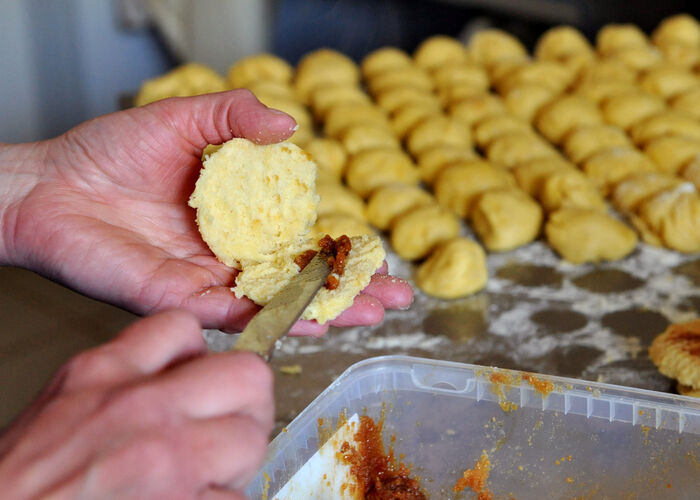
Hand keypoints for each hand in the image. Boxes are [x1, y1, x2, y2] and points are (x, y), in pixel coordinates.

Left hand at [0, 90, 411, 334]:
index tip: (383, 258)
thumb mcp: (184, 119)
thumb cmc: (109, 151)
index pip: (302, 238)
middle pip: (299, 278)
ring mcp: (206, 280)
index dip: (342, 249)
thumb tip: (291, 125)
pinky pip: (232, 311)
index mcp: (236, 218)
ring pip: (275, 300)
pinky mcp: (177, 298)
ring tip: (370, 314)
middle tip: (397, 299)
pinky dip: (272, 316)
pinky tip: (313, 321)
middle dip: (350, 290)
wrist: (48, 185)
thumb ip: (235, 117)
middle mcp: (229, 255)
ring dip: (325, 310)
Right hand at [0, 310, 271, 498]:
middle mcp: (142, 407)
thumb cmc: (20, 485)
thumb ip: (120, 384)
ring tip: (207, 476)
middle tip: (230, 428)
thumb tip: (176, 380)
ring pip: (251, 437)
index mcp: (103, 374)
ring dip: (236, 461)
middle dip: (248, 404)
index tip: (204, 382)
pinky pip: (236, 494)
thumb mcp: (62, 409)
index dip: (204, 356)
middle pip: (248, 375)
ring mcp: (168, 457)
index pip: (184, 326)